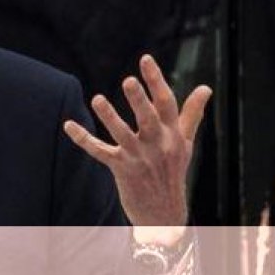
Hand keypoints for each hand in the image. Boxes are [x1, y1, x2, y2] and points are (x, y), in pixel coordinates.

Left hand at [63, 55, 211, 240]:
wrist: (164, 215)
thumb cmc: (172, 172)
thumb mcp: (185, 143)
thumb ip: (191, 114)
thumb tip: (206, 87)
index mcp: (173, 135)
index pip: (167, 104)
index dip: (156, 81)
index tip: (145, 59)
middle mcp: (157, 145)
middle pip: (148, 119)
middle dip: (139, 100)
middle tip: (128, 81)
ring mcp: (139, 158)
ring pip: (122, 135)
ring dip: (109, 117)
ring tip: (97, 99)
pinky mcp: (121, 169)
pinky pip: (100, 152)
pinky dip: (83, 139)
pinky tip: (68, 125)